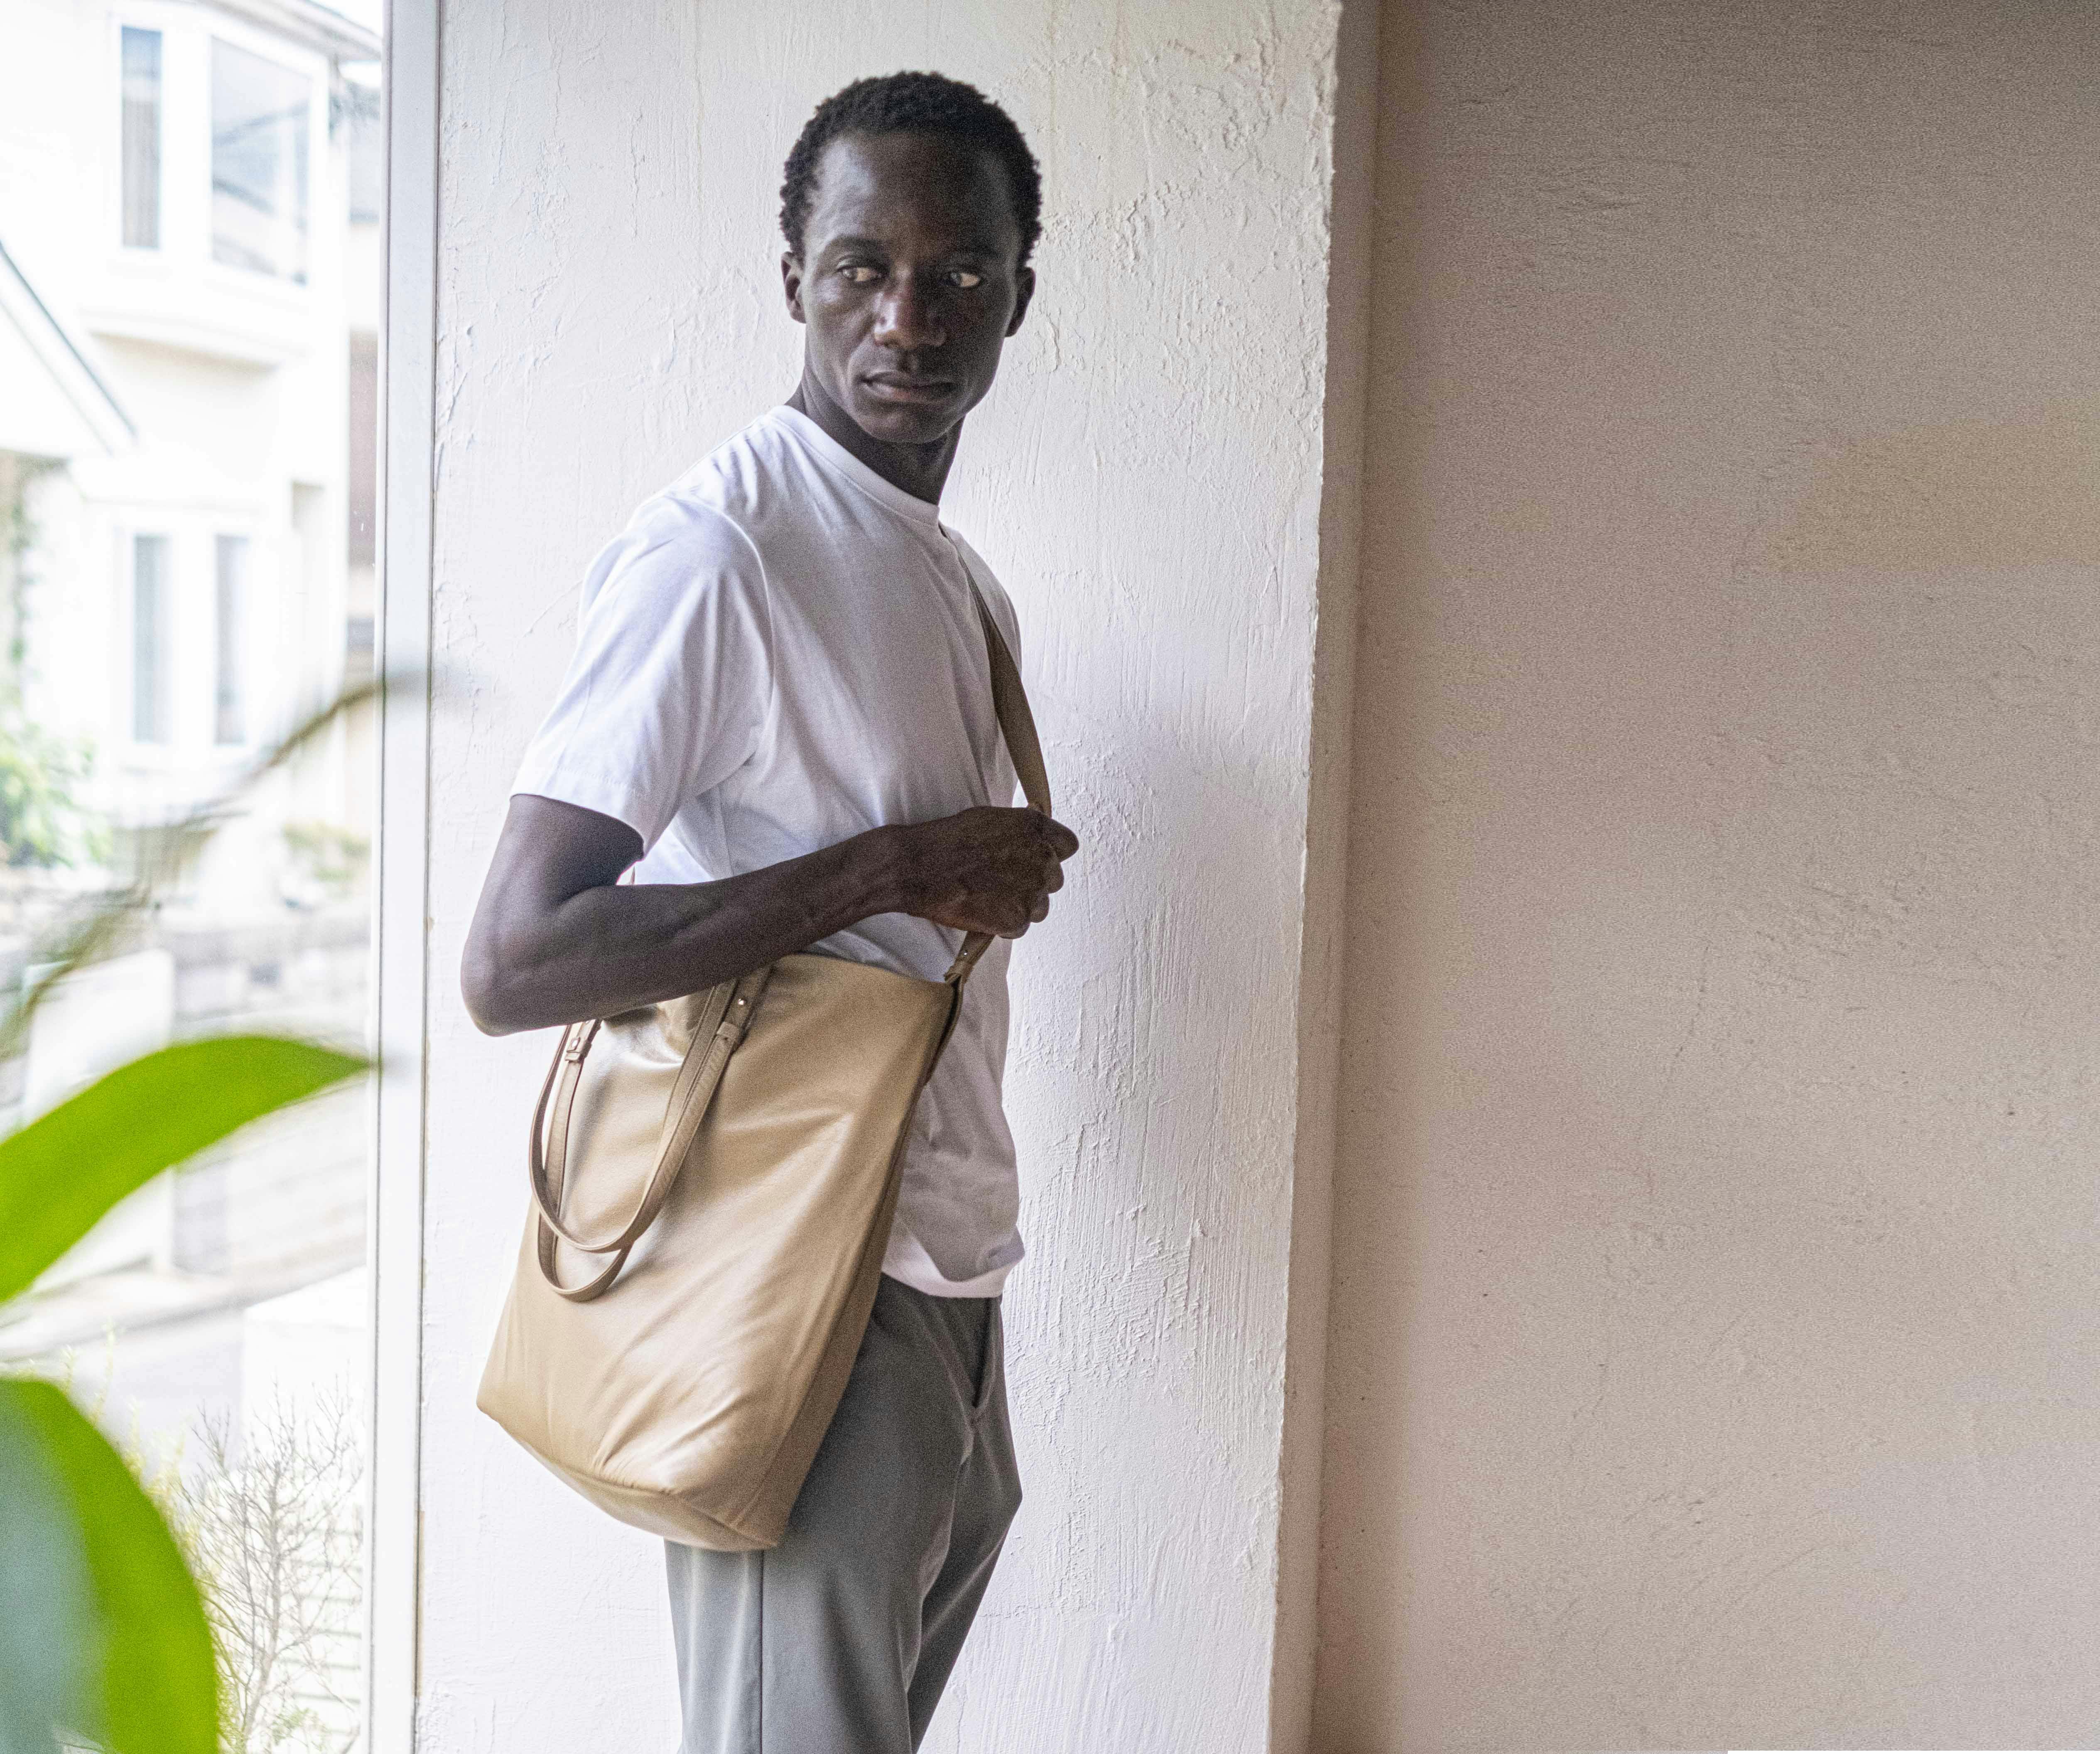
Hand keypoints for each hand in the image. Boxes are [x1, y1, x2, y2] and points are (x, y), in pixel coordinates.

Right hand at [889, 806, 1079, 938]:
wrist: (921, 867)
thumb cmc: (948, 840)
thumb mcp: (991, 818)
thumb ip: (1020, 830)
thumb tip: (1031, 837)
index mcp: (1037, 829)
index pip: (1067, 845)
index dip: (1051, 853)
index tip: (1034, 859)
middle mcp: (1043, 859)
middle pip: (1053, 879)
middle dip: (1032, 883)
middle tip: (1001, 882)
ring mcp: (1033, 891)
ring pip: (1040, 907)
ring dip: (1020, 906)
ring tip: (989, 898)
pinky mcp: (1017, 920)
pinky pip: (1020, 927)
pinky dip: (1003, 924)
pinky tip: (982, 911)